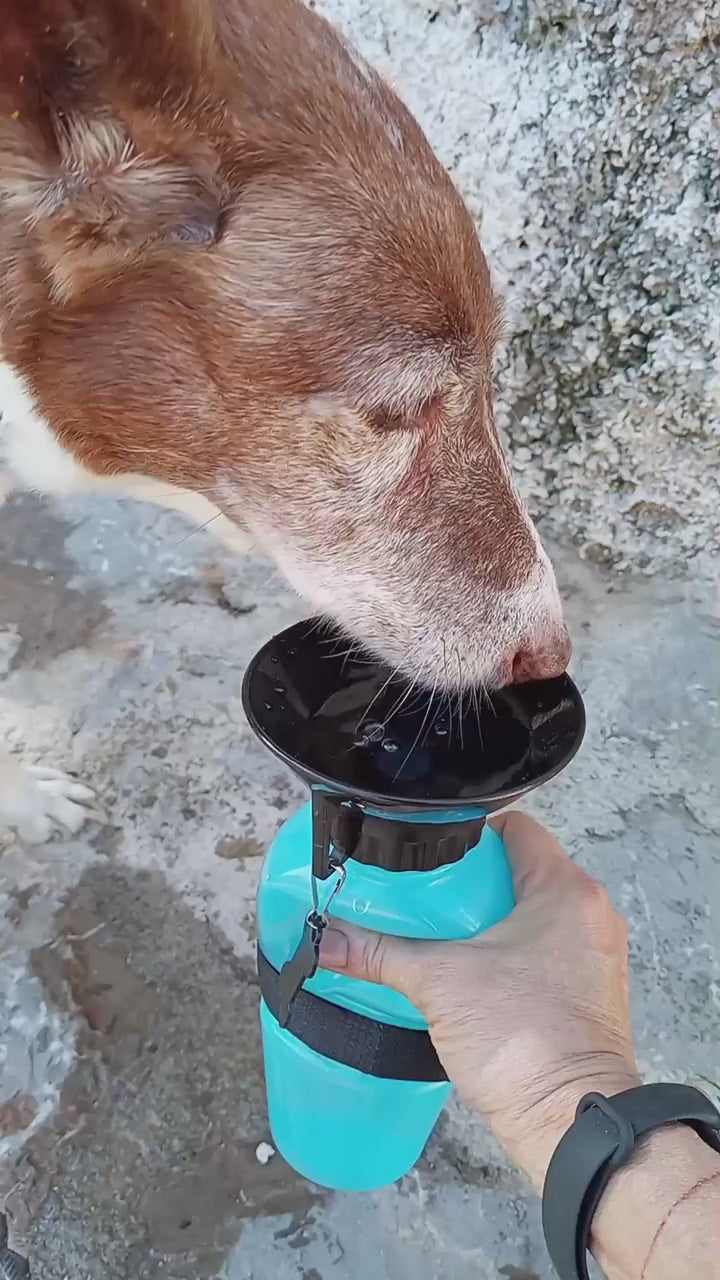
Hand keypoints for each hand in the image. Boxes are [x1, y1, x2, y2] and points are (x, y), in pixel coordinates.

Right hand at [318, 810, 640, 1188]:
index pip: (516, 829)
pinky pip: (548, 952)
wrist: (569, 1122)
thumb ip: (379, 953)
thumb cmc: (524, 1041)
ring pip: (536, 915)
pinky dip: (513, 953)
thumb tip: (330, 938)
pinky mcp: (590, 993)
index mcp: (565, 891)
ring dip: (493, 919)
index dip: (471, 831)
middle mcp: (591, 914)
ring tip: (442, 932)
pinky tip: (472, 972)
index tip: (433, 848)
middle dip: (473, 881)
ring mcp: (596, 955)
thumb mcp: (438, 983)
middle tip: (427, 893)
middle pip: (523, 872)